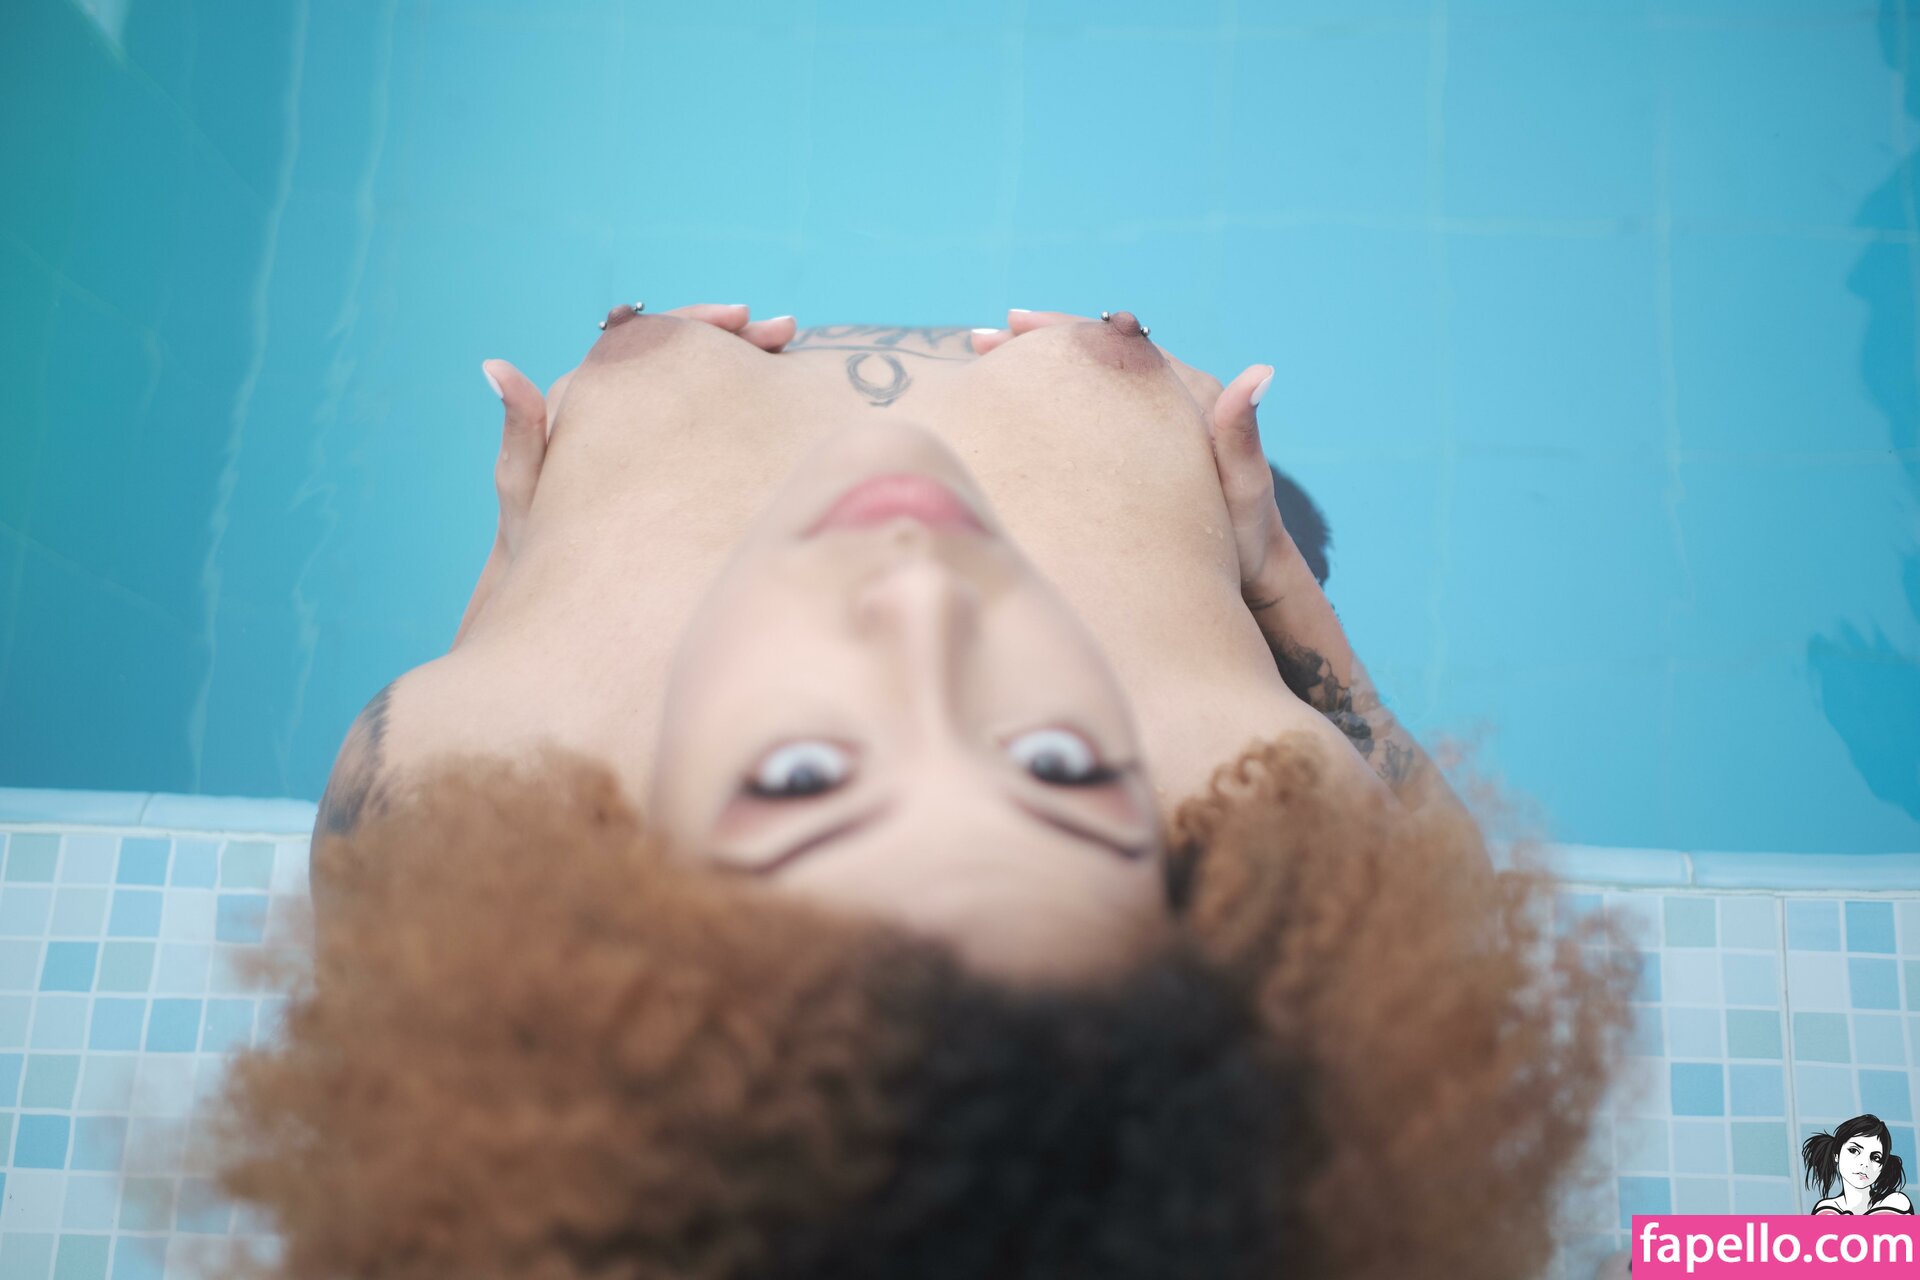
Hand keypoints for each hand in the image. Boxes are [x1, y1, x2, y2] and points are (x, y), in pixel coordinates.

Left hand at [454, 302, 795, 648]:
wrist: (561, 597)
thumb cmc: (536, 550)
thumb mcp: (526, 492)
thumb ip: (521, 430)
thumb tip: (494, 364)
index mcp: (587, 397)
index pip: (647, 339)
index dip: (695, 322)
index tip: (739, 318)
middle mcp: (624, 408)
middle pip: (686, 354)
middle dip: (737, 337)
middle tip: (785, 330)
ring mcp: (655, 438)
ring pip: (709, 387)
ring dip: (751, 367)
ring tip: (793, 354)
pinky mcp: (681, 468)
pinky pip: (718, 427)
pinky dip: (751, 411)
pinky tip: (789, 408)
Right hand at [968, 308, 1287, 591]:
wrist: (1250, 576)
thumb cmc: (1245, 544)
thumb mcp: (1243, 494)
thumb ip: (1240, 436)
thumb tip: (1259, 372)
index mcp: (1191, 394)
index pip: (1117, 346)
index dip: (1063, 331)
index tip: (1013, 324)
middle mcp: (1171, 397)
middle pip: (1094, 355)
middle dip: (1037, 341)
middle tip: (982, 337)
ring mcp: (1151, 421)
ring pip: (1085, 380)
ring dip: (1037, 366)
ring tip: (983, 356)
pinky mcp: (1138, 448)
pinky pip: (1086, 410)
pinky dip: (1048, 400)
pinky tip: (1011, 408)